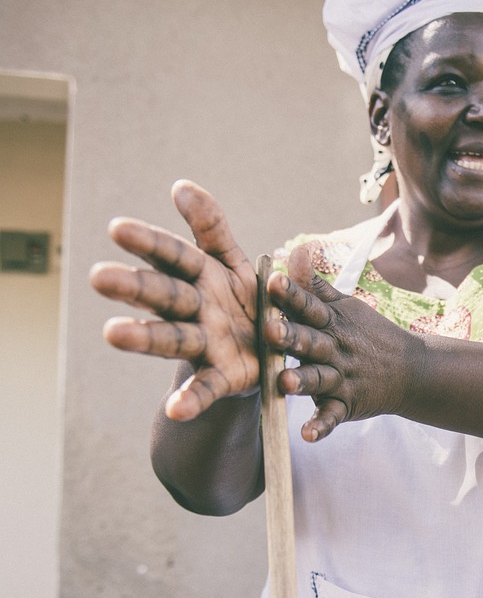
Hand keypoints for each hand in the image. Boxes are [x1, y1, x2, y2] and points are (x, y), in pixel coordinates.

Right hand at [89, 181, 258, 419]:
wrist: (268, 350)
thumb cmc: (245, 298)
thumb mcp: (233, 260)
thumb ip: (211, 227)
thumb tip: (179, 186)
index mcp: (202, 276)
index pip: (173, 255)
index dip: (149, 242)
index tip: (118, 228)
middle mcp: (197, 309)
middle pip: (164, 294)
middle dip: (135, 286)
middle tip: (99, 277)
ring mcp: (207, 344)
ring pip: (173, 338)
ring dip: (143, 337)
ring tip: (111, 333)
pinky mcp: (222, 377)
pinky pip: (205, 389)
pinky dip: (190, 401)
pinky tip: (174, 410)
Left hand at [264, 243, 416, 441]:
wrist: (411, 370)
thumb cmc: (367, 334)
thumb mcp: (345, 306)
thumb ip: (315, 283)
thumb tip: (295, 249)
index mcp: (332, 323)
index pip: (310, 306)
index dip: (291, 295)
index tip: (271, 282)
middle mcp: (335, 350)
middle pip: (311, 342)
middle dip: (291, 337)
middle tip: (270, 330)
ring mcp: (342, 379)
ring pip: (319, 379)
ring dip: (303, 381)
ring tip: (285, 383)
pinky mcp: (347, 405)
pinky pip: (333, 417)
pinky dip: (322, 426)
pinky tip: (306, 436)